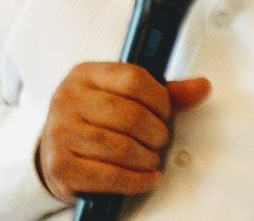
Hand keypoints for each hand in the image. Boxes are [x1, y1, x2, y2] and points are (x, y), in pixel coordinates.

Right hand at [35, 62, 211, 203]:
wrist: (52, 152)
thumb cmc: (93, 121)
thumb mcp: (120, 97)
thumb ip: (161, 93)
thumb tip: (202, 87)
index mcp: (85, 74)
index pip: (133, 78)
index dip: (160, 99)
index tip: (165, 113)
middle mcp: (68, 99)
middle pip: (131, 115)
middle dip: (156, 133)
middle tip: (160, 140)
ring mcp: (61, 132)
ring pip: (122, 147)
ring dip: (148, 158)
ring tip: (151, 159)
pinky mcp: (61, 165)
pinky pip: (110, 175)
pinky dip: (137, 180)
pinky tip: (148, 177)